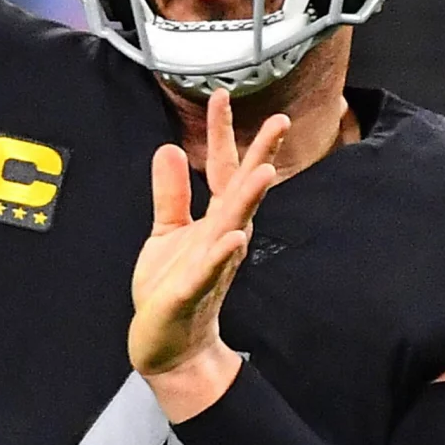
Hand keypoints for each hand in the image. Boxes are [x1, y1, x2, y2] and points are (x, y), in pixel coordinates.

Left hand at [130, 91, 287, 408]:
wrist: (171, 346)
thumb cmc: (171, 289)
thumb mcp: (166, 231)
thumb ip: (170, 193)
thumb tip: (167, 149)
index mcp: (213, 221)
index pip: (221, 169)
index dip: (221, 133)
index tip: (222, 97)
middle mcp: (220, 237)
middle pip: (242, 190)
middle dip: (260, 156)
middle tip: (279, 122)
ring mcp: (211, 264)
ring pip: (234, 226)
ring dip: (249, 200)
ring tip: (263, 172)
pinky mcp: (193, 292)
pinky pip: (211, 270)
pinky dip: (222, 254)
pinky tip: (232, 238)